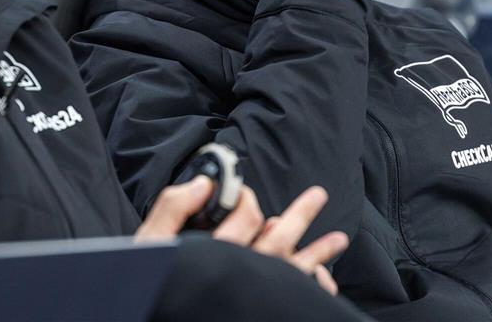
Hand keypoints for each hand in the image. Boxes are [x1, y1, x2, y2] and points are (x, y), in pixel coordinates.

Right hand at [136, 179, 348, 295]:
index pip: (246, 215)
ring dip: (319, 252)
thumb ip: (173, 209)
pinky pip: (298, 294)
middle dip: (301, 214)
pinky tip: (324, 280)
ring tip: (339, 239)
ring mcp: (257, 293)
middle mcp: (244, 272)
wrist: (159, 313)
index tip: (243, 193)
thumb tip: (203, 183)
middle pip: (280, 238)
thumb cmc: (153, 286)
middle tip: (318, 195)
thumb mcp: (152, 243)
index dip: (248, 197)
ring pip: (295, 268)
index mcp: (217, 252)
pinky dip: (313, 285)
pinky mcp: (264, 308)